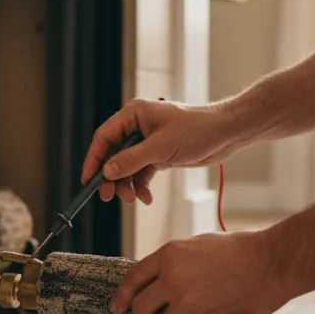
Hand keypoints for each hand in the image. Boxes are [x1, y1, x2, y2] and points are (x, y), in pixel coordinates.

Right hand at [82, 98, 243, 204]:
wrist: (226, 134)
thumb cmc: (197, 129)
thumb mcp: (161, 147)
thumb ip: (132, 160)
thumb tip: (107, 171)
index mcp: (134, 114)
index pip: (105, 137)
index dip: (94, 158)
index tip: (88, 179)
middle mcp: (138, 126)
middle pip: (114, 154)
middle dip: (113, 177)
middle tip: (109, 196)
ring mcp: (148, 141)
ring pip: (128, 166)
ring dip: (129, 184)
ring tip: (134, 199)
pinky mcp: (159, 154)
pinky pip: (142, 172)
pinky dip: (142, 185)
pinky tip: (146, 197)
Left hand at [110, 230, 293, 313]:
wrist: (271, 263)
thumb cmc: (240, 251)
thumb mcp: (198, 245)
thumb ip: (175, 262)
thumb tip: (159, 280)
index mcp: (169, 255)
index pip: (133, 279)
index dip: (122, 296)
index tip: (118, 307)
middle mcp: (173, 279)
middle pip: (142, 309)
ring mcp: (188, 303)